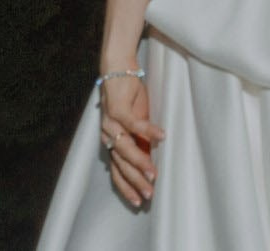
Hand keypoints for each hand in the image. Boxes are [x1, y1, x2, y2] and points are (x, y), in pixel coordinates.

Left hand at [98, 73, 163, 206]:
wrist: (117, 68)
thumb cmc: (130, 96)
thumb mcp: (136, 121)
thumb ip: (140, 139)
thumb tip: (152, 157)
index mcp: (111, 141)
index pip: (117, 171)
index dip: (127, 187)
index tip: (139, 201)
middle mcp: (108, 135)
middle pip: (121, 165)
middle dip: (135, 181)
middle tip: (149, 194)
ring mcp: (111, 123)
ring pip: (125, 148)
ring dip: (140, 162)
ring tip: (154, 173)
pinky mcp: (118, 108)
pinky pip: (134, 123)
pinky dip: (148, 130)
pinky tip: (161, 136)